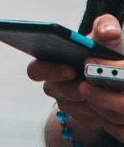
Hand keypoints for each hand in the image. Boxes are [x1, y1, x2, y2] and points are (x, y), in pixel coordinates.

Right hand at [29, 14, 123, 142]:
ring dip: (92, 99)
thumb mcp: (104, 40)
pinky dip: (101, 111)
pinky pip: (89, 118)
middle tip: (87, 85)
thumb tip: (108, 31)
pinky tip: (111, 102)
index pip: (35, 70)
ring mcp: (66, 102)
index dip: (49, 70)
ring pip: (74, 107)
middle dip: (72, 89)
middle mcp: (54, 84)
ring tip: (107, 90)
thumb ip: (105, 28)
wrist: (109, 79)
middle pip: (54, 91)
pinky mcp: (81, 117)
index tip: (69, 69)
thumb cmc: (101, 54)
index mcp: (50, 62)